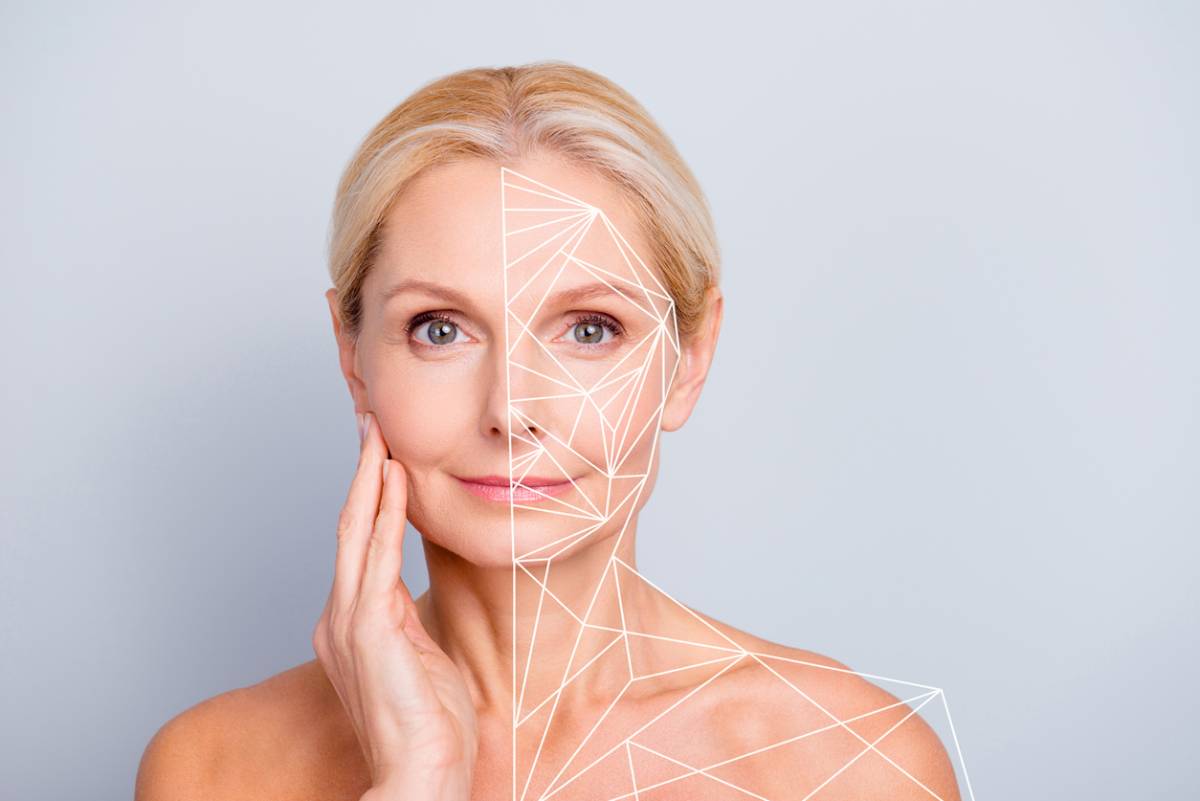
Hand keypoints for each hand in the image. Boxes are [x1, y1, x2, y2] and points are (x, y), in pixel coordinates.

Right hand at [311, 411, 477, 798]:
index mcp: (351, 624)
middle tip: (371, 422)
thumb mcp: (418, 656)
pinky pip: (376, 554)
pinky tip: (392, 476)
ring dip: (369, 477)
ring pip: (355, 530)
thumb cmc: (428, 723)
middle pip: (348, 527)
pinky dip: (383, 510)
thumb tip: (403, 586)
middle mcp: (339, 617)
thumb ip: (405, 616)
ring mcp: (348, 621)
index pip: (358, 546)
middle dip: (361, 471)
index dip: (368, 497)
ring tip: (378, 432)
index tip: (380, 457)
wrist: (421, 774)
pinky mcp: (367, 628)